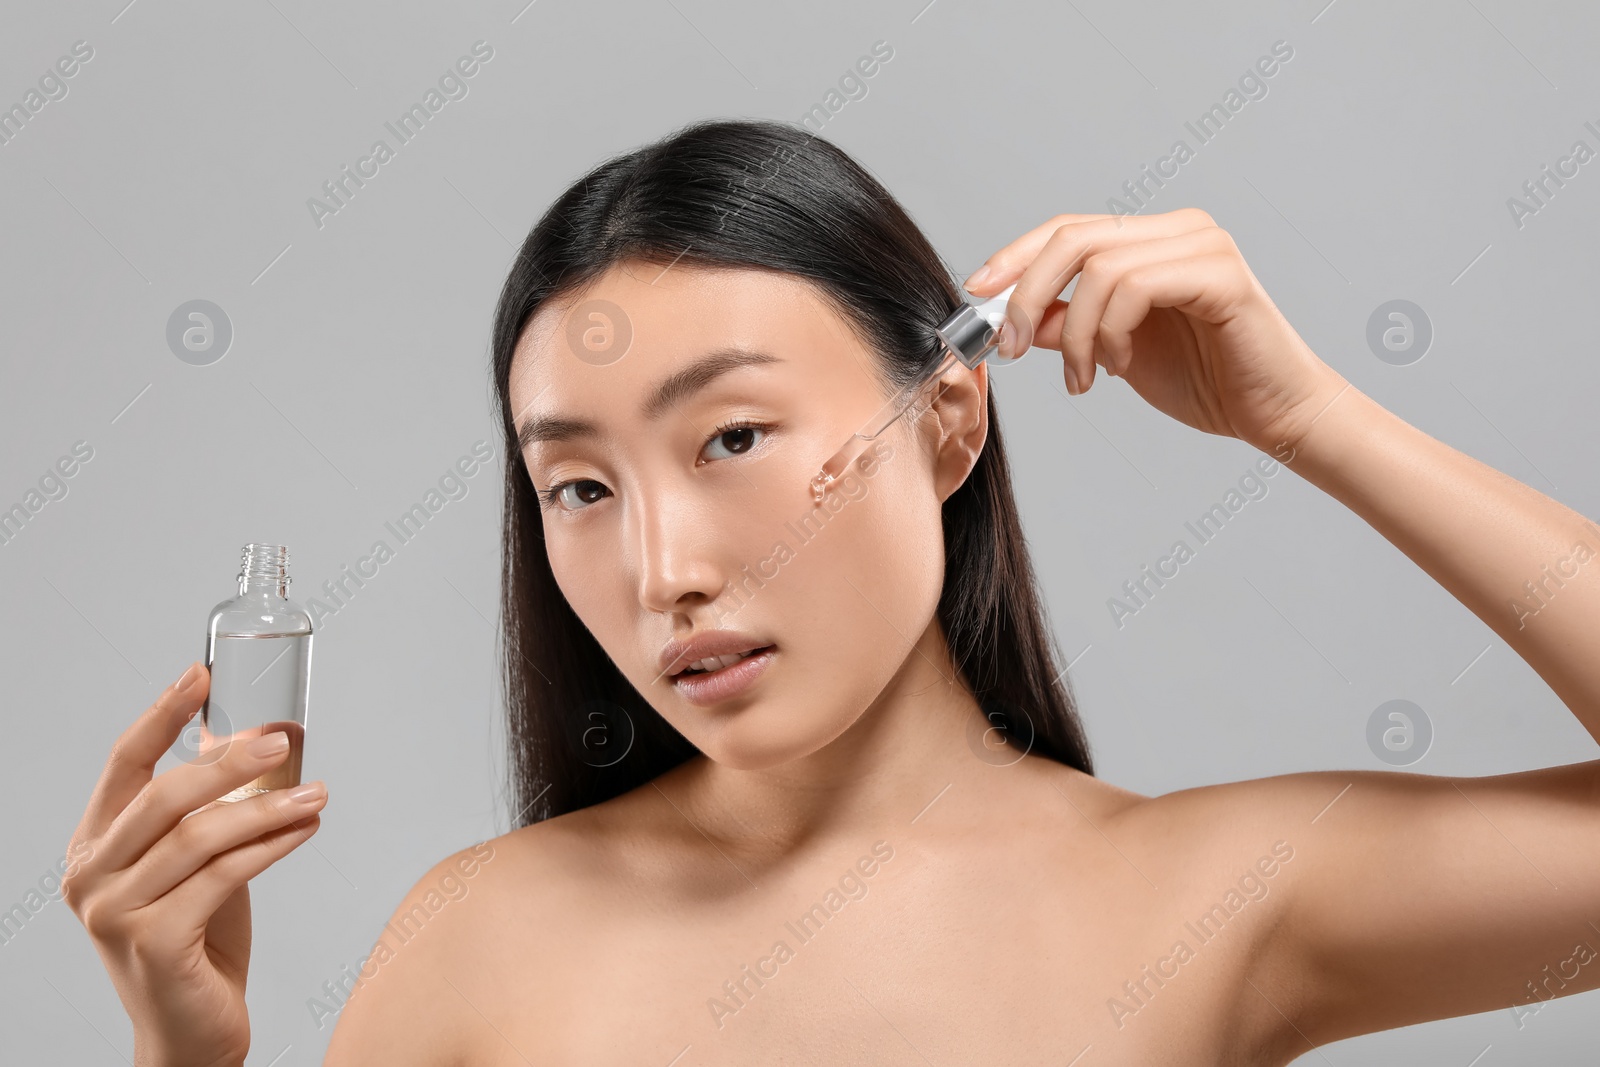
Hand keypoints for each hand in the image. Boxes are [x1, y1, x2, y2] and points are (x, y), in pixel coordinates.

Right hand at [62, 662, 327, 1066]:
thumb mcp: (194, 867)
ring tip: (317, 791)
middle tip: (283, 740)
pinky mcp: (154, 941)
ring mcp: (115, 912)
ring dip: (268, 806)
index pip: (124, 764)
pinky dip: (272, 845)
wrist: (191, 1030)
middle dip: (229, 761)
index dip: (163, 714)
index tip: (202, 675)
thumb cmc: (196, 940)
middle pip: (165, 795)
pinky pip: (224, 875)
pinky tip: (306, 827)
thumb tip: (252, 743)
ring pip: (202, 835)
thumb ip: (204, 816)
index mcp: (94, 846)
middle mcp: (91, 876)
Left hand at [965, 208, 1349, 455]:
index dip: (1015, 258)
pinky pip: (1134, 288)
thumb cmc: (1206, 381)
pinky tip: (1120, 368)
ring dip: (1075, 333)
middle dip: (1028, 295)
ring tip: (1084, 377)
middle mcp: (1179, 229)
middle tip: (1013, 347)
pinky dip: (1111, 333)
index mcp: (1153, 239)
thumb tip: (1017, 316)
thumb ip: (1072, 324)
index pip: (1068, 229)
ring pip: (1098, 267)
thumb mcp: (1115, 350)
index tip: (978, 296)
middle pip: (1072, 238)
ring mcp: (1202, 245)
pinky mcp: (1219, 274)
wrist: (1273, 414)